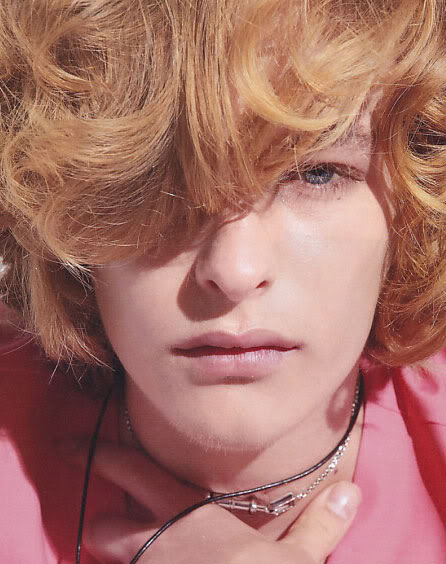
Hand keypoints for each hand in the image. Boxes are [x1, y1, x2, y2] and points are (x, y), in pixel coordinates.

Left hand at [68, 441, 360, 563]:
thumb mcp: (297, 563)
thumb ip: (320, 527)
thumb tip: (350, 492)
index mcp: (188, 519)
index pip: (138, 474)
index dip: (106, 455)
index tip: (77, 440)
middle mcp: (158, 546)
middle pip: (110, 522)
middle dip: (99, 511)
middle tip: (89, 497)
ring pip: (115, 555)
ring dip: (112, 544)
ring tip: (110, 536)